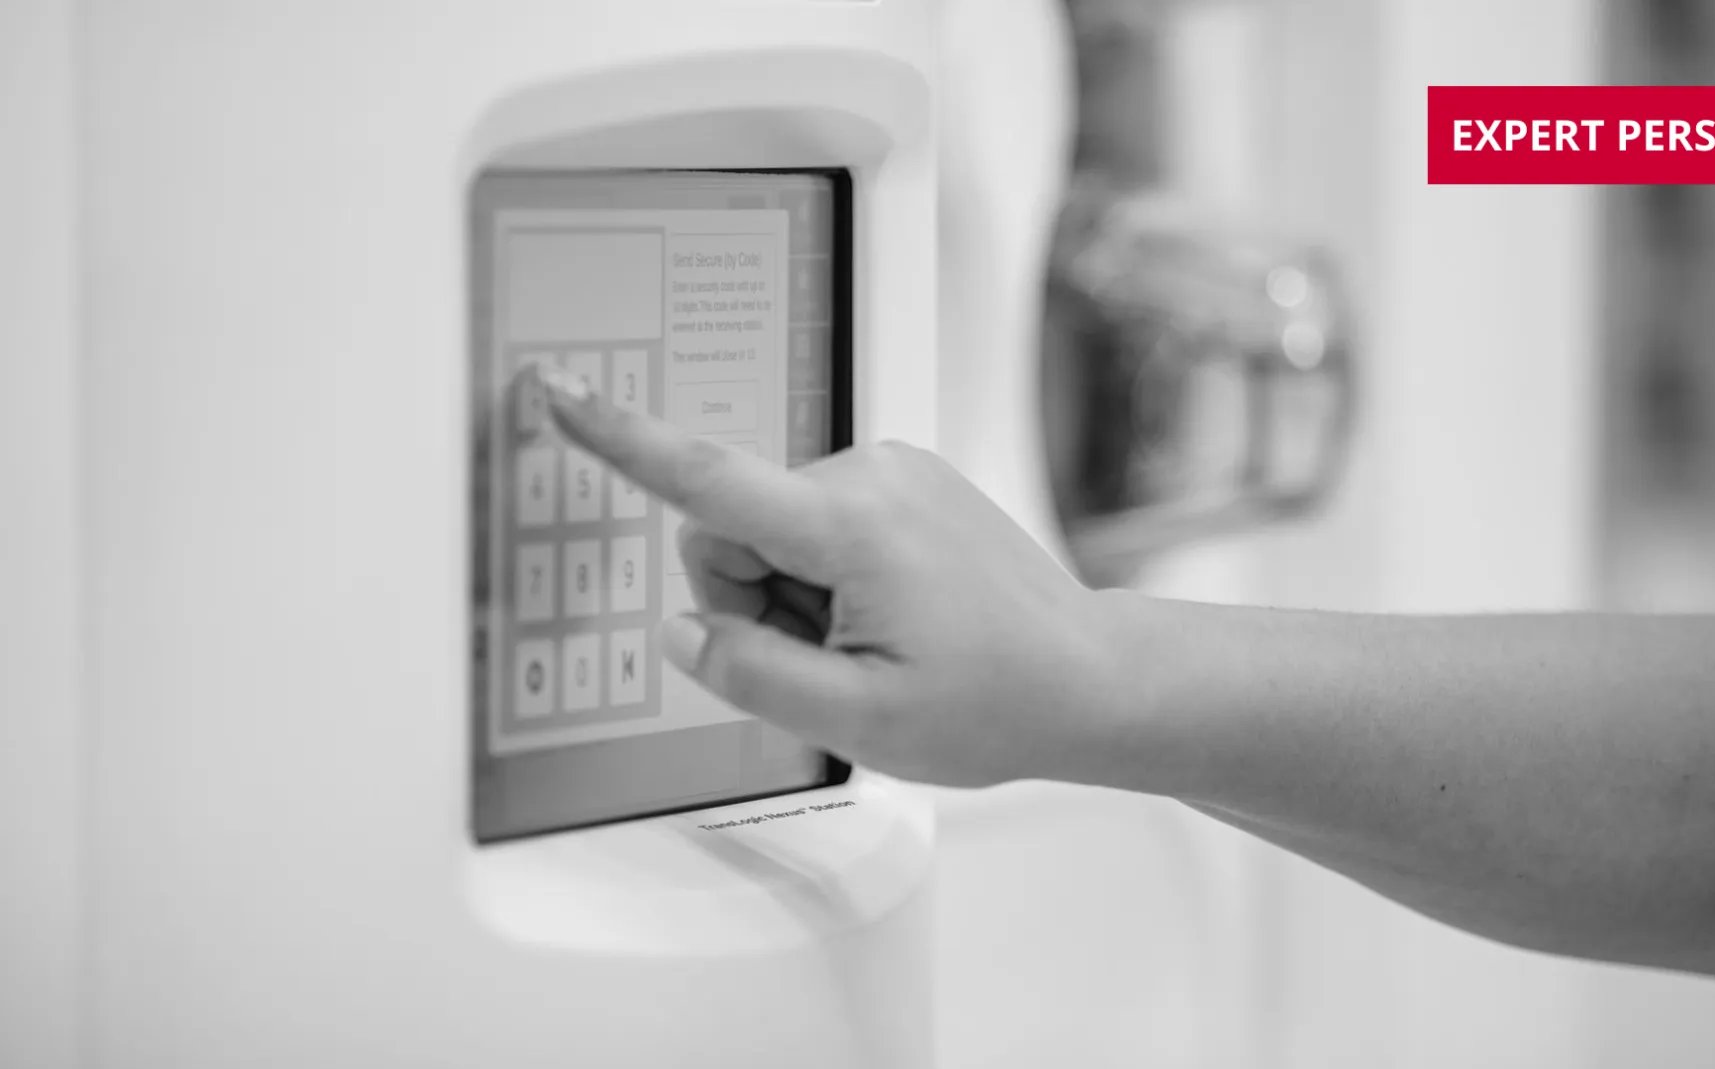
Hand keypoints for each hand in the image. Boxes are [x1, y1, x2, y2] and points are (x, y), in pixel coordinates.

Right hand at [532, 366, 1137, 788]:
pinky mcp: (905, 482)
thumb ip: (751, 674)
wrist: (1087, 679)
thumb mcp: (858, 722)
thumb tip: (683, 630)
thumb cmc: (996, 701)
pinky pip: (818, 524)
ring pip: (773, 531)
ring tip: (874, 642)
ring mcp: (893, 472)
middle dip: (752, 600)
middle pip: (732, 529)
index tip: (560, 393)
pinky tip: (891, 618)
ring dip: (795, 595)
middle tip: (831, 659)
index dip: (621, 440)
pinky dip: (829, 575)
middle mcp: (871, 476)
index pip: (708, 480)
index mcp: (854, 526)